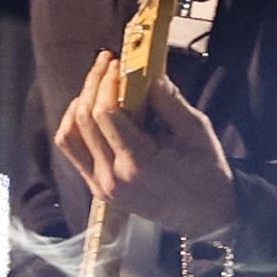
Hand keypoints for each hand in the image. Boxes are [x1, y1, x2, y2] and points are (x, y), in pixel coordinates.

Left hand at [54, 51, 237, 235]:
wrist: (204, 214)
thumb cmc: (206, 172)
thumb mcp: (196, 131)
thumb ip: (168, 101)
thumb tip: (146, 72)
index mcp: (139, 164)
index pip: (106, 113)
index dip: (108, 82)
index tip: (119, 63)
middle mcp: (113, 178)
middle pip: (85, 119)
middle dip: (94, 83)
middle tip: (107, 62)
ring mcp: (102, 186)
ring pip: (70, 134)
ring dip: (80, 102)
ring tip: (98, 82)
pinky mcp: (97, 188)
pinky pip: (73, 150)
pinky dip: (76, 124)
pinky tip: (91, 107)